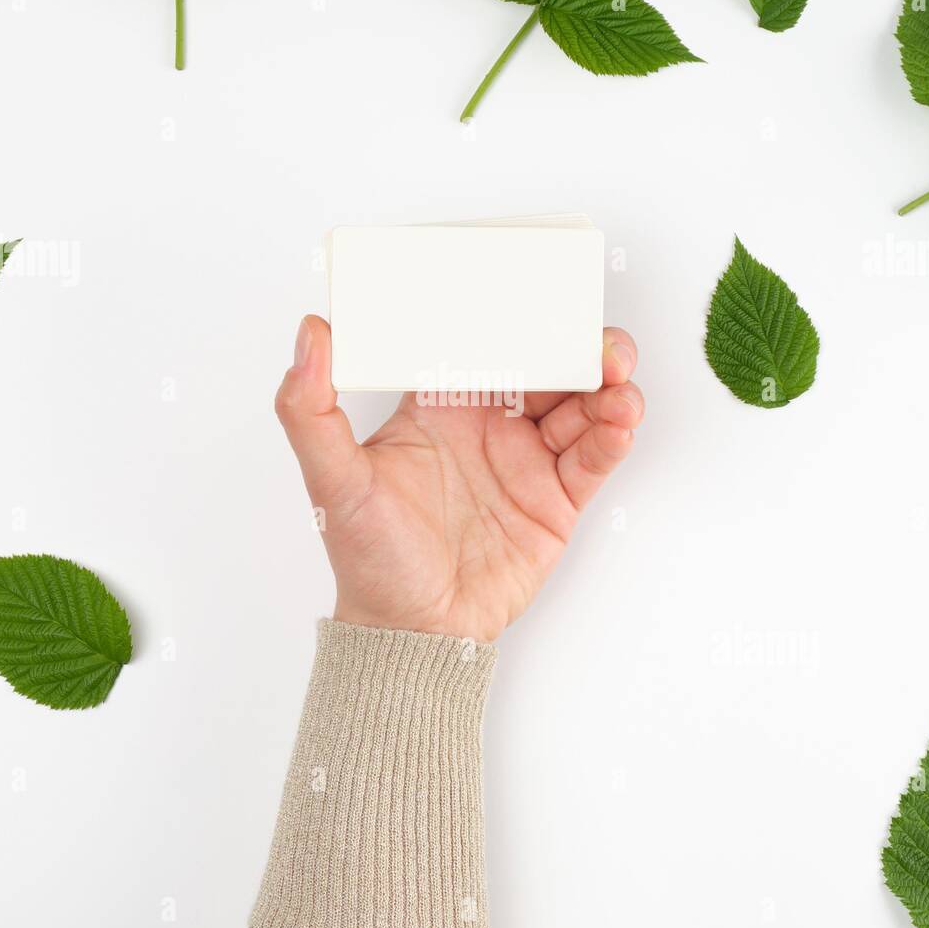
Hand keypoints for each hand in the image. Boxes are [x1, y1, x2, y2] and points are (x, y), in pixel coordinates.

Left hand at [274, 317, 643, 642]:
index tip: (538, 296)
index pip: (485, 343)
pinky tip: (619, 424)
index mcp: (442, 406)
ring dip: (607, 388)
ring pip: (581, 406)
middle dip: (580, 347)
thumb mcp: (330, 478)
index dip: (515, 317)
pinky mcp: (557, 500)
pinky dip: (613, 436)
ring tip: (618, 388)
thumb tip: (309, 333)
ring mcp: (527, 461)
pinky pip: (593, 458)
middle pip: (548, 367)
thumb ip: (309, 408)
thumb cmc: (368, 557)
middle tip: (597, 344)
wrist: (412, 631)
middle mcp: (490, 425)